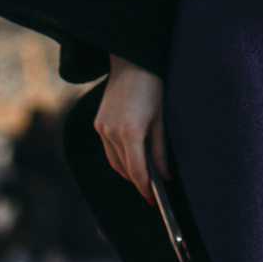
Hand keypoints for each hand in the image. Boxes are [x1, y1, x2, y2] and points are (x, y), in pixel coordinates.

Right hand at [95, 57, 166, 198]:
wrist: (131, 63)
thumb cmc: (152, 88)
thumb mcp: (161, 120)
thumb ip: (160, 151)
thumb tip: (164, 176)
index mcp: (130, 133)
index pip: (137, 171)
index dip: (145, 187)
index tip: (153, 198)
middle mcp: (111, 133)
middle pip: (124, 169)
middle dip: (137, 181)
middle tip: (151, 191)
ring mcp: (102, 128)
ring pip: (114, 161)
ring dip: (127, 171)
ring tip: (143, 176)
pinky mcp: (98, 123)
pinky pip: (108, 149)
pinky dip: (119, 157)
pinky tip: (132, 157)